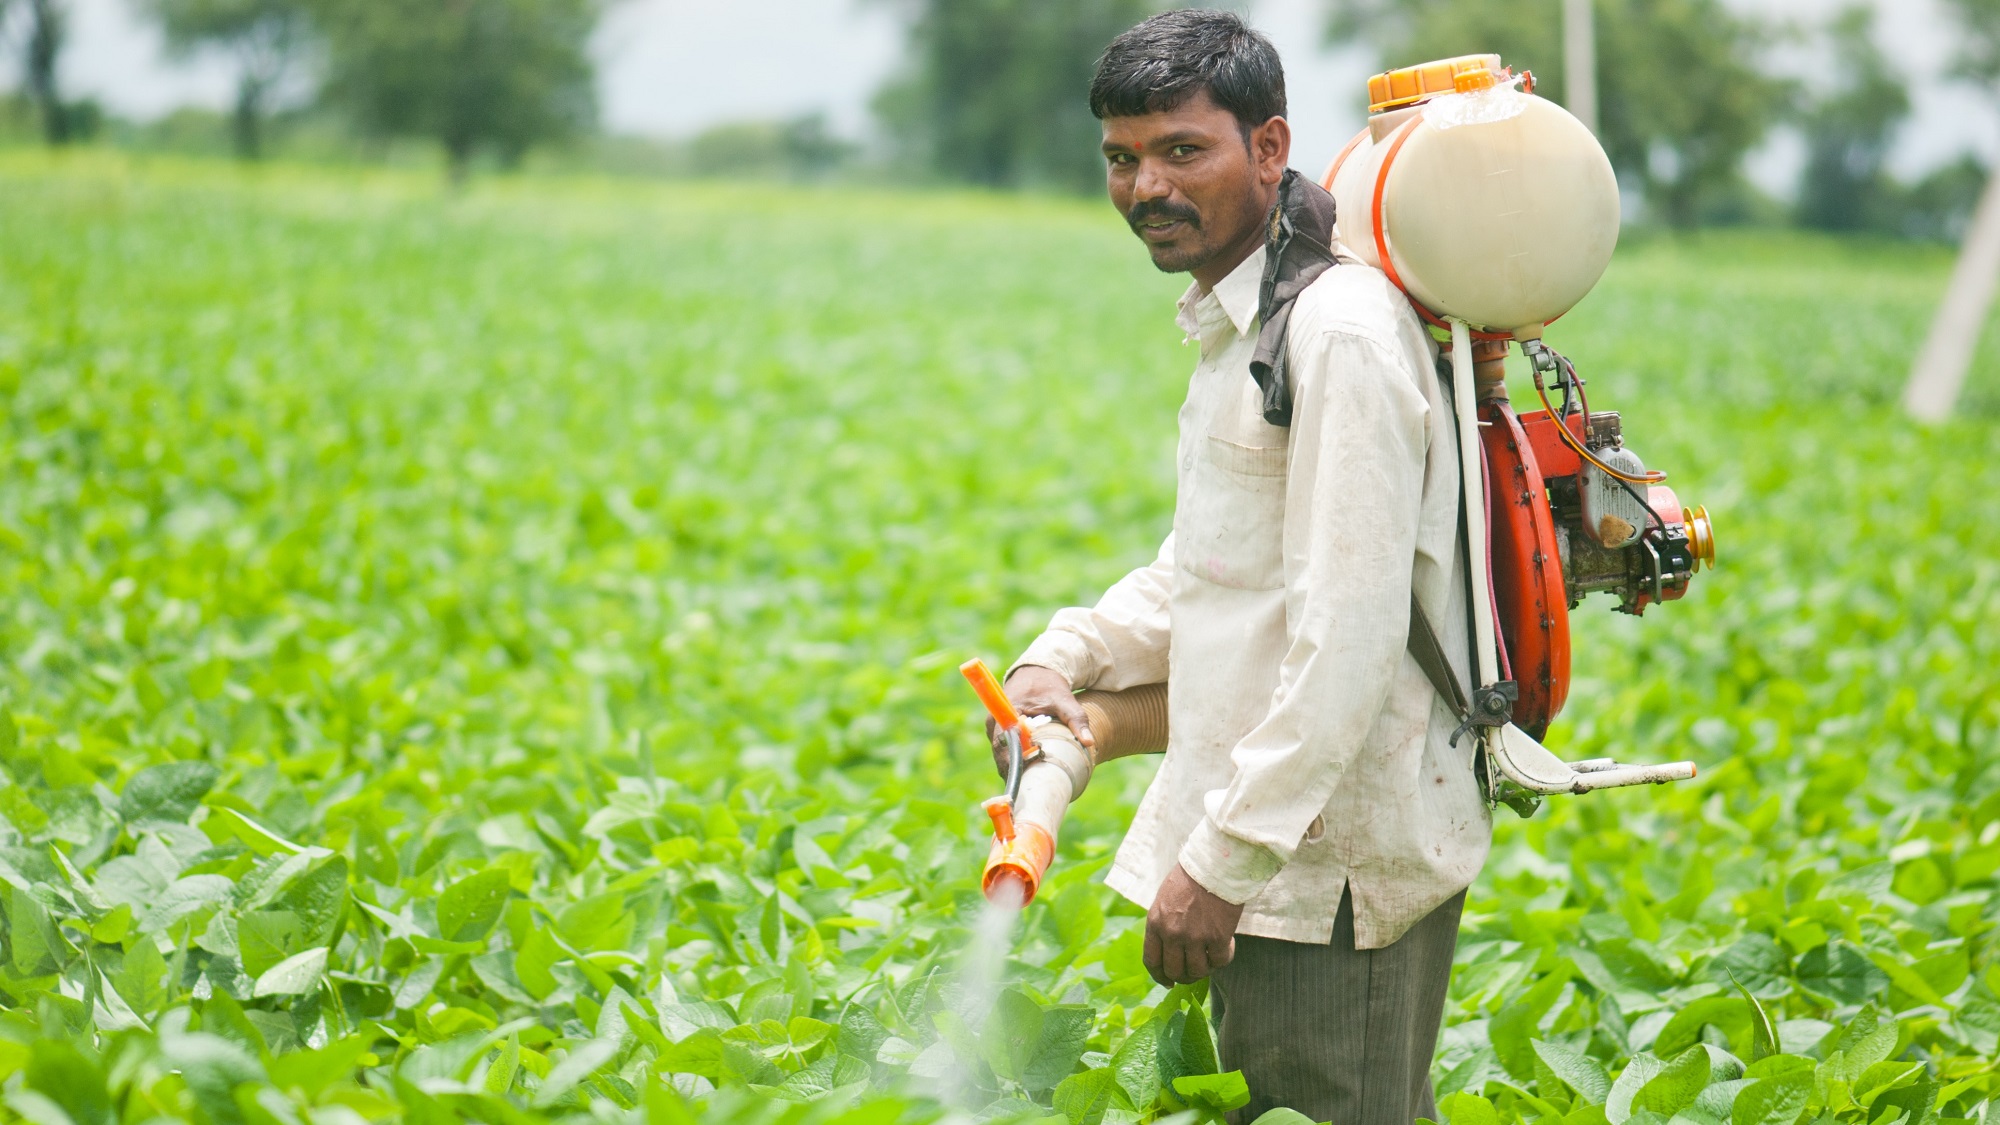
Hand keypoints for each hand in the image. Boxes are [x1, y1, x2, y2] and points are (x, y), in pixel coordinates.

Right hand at [986, 665, 1094, 776]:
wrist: (1036, 673)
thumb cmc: (1049, 686)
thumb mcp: (1064, 700)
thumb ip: (1076, 719)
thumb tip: (1089, 742)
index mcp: (1006, 711)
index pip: (1004, 742)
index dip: (1015, 760)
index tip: (1030, 771)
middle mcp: (995, 721)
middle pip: (1001, 754)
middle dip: (1015, 770)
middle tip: (1034, 783)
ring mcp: (995, 729)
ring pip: (1001, 755)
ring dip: (1015, 768)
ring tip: (1033, 781)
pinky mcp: (1000, 733)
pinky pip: (1004, 751)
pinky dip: (1015, 761)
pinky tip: (1029, 772)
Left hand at [1144, 864, 1242, 984]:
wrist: (1215, 864)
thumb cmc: (1191, 877)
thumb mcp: (1165, 899)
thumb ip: (1163, 923)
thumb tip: (1168, 948)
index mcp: (1155, 922)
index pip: (1151, 960)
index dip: (1159, 976)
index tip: (1168, 982)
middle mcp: (1171, 934)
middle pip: (1174, 971)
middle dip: (1183, 976)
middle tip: (1193, 972)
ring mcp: (1194, 937)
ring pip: (1197, 971)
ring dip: (1205, 969)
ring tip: (1210, 958)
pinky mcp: (1217, 937)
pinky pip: (1220, 962)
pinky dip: (1224, 959)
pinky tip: (1226, 947)